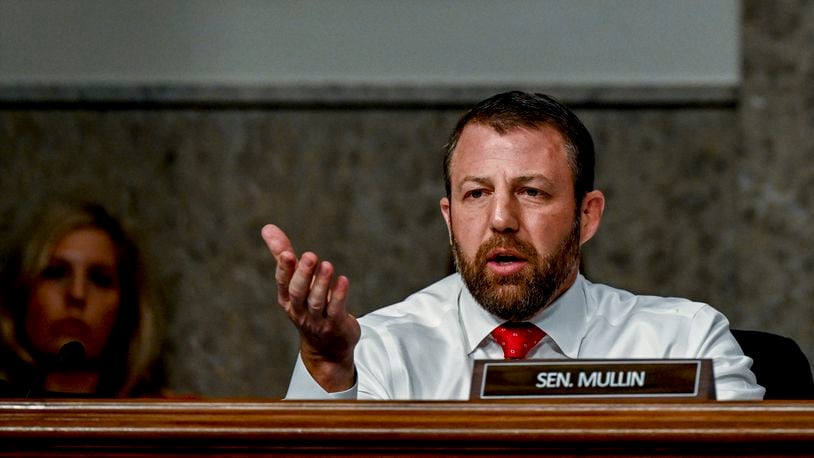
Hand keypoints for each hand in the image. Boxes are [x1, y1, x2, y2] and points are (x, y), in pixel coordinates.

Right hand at [261, 224, 359, 391]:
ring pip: (317, 301)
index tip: (288, 254)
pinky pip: (336, 310)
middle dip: (303, 274)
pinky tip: (344, 280)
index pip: (283, 283)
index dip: (285, 269)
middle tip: (311, 256)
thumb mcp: (294, 281)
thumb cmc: (308, 306)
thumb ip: (283, 255)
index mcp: (287, 299)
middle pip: (299, 292)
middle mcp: (299, 310)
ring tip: (328, 265)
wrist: (326, 347)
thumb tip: (267, 228)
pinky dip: (339, 295)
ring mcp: (317, 320)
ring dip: (322, 283)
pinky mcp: (335, 325)